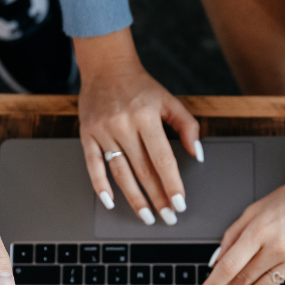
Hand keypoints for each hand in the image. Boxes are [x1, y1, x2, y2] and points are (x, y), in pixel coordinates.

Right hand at [74, 28, 201, 225]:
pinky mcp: (87, 135)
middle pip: (143, 170)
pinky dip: (100, 186)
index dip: (172, 184)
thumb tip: (197, 155)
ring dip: (134, 199)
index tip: (179, 203)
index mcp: (146, 116)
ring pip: (120, 173)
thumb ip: (187, 126)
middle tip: (168, 217)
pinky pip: (93, 166)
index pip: (162, 158)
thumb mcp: (169, 100)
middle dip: (157, 198)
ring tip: (147, 216)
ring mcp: (103, 131)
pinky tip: (111, 202)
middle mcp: (123, 124)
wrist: (106, 67)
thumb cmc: (140, 87)